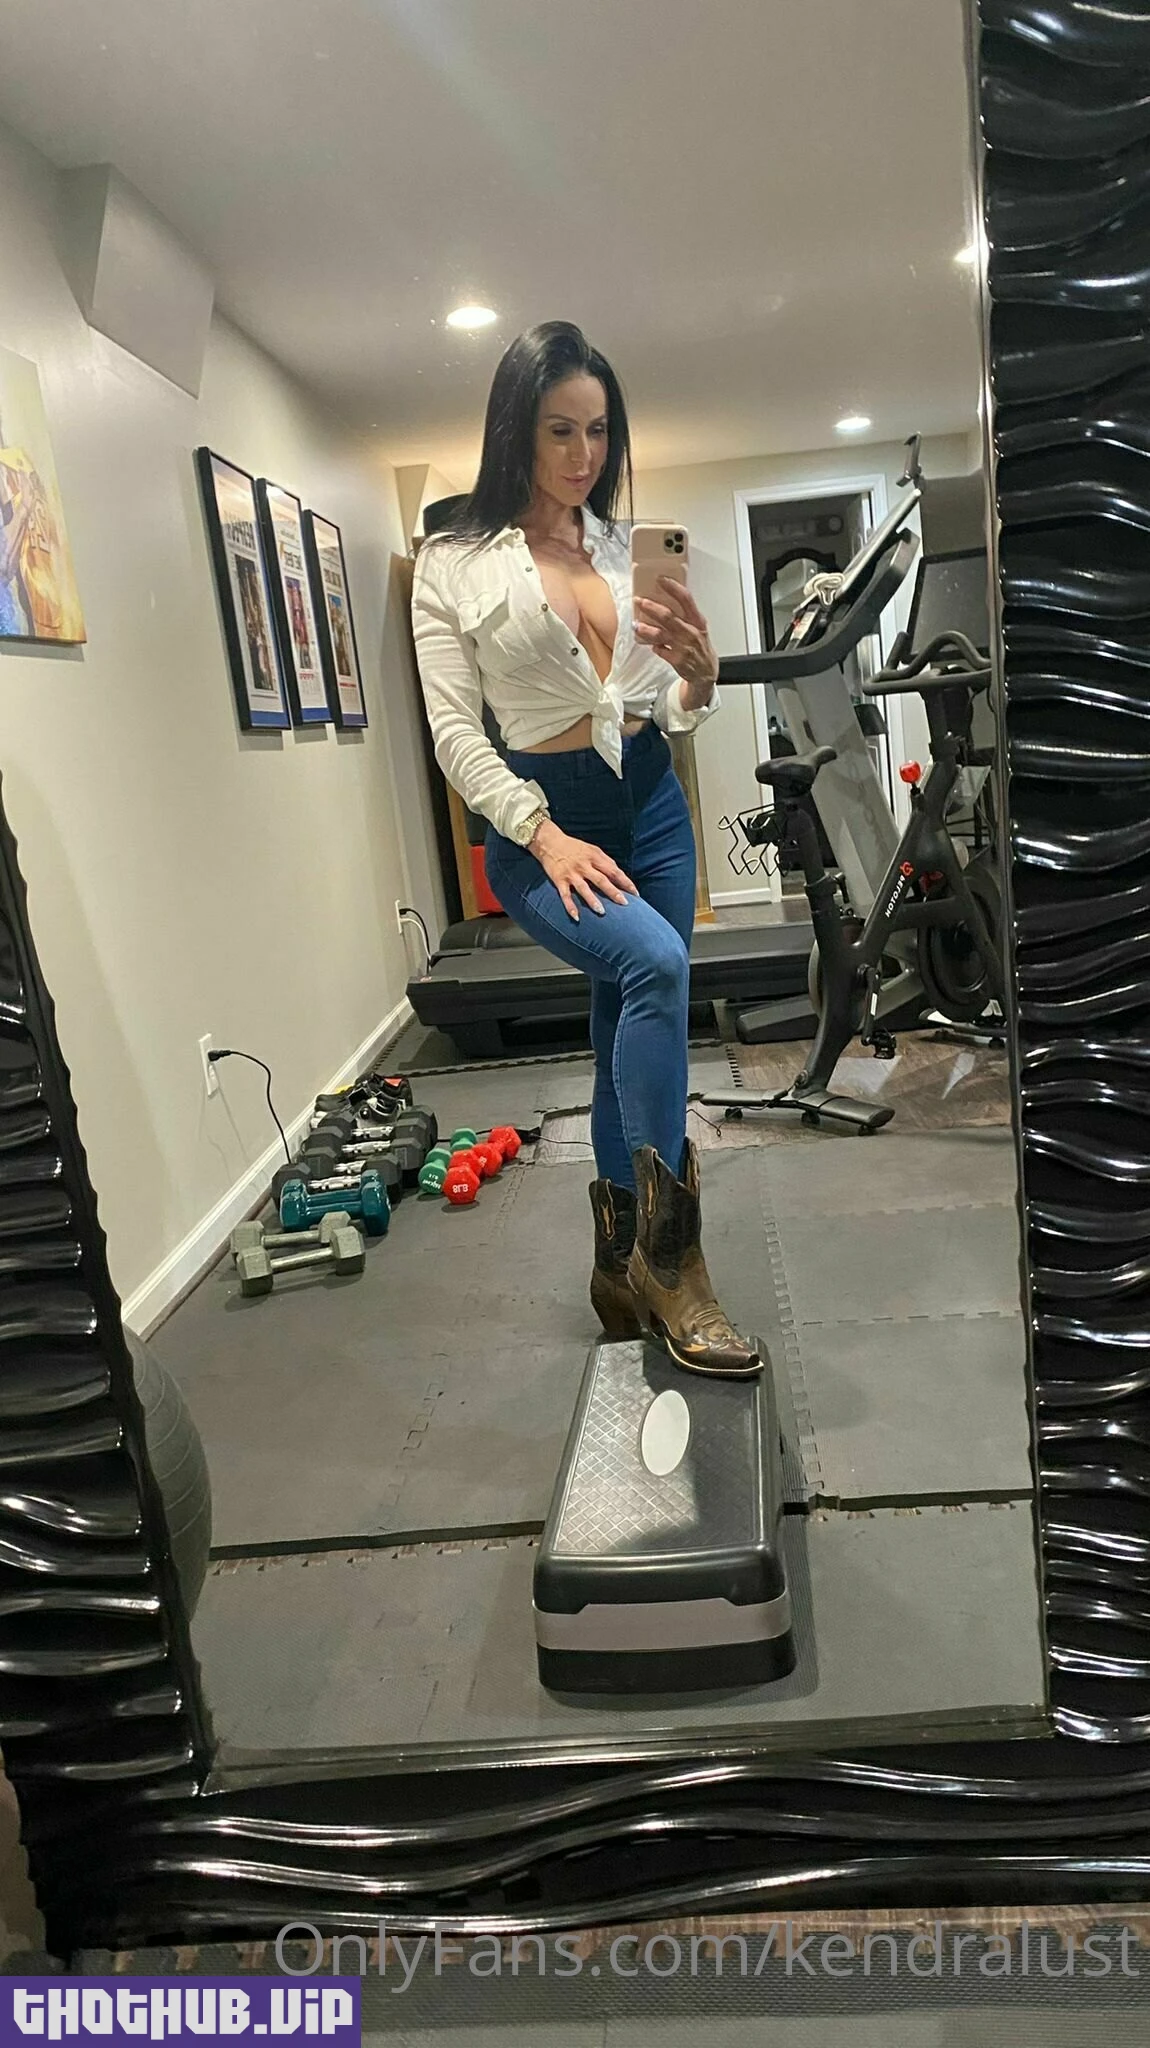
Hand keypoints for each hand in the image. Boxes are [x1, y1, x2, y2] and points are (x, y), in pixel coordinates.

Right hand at [529, 819, 637, 921]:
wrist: (549, 842)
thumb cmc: (574, 847)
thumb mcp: (592, 849)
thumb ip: (605, 861)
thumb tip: (619, 873)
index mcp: (594, 857)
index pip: (613, 871)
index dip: (625, 882)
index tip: (635, 893)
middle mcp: (584, 865)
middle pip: (601, 880)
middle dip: (613, 892)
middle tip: (624, 903)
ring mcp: (571, 873)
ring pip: (584, 889)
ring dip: (592, 900)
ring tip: (602, 911)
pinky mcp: (559, 880)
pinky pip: (565, 895)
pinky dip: (570, 906)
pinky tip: (576, 917)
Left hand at [635, 577, 718, 703]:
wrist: (706, 672)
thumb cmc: (700, 647)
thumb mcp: (699, 628)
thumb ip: (686, 615)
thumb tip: (666, 600)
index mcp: (698, 621)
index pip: (686, 599)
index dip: (672, 587)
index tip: (661, 579)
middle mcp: (691, 632)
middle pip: (668, 616)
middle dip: (651, 607)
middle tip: (639, 601)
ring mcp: (683, 647)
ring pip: (660, 634)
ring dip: (645, 629)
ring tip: (636, 625)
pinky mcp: (676, 660)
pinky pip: (659, 650)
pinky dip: (653, 646)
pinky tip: (649, 643)